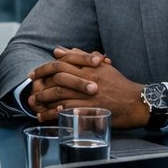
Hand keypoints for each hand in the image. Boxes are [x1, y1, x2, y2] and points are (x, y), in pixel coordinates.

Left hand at [26, 47, 145, 126]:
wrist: (137, 102)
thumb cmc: (119, 84)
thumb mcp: (102, 66)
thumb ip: (80, 57)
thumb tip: (59, 50)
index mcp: (90, 67)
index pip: (62, 63)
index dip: (45, 68)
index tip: (33, 74)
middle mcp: (88, 79)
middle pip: (58, 78)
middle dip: (40, 83)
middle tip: (30, 90)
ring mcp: (89, 95)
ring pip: (60, 94)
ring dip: (43, 100)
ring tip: (33, 105)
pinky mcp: (91, 109)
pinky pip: (68, 111)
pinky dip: (54, 113)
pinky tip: (45, 116)